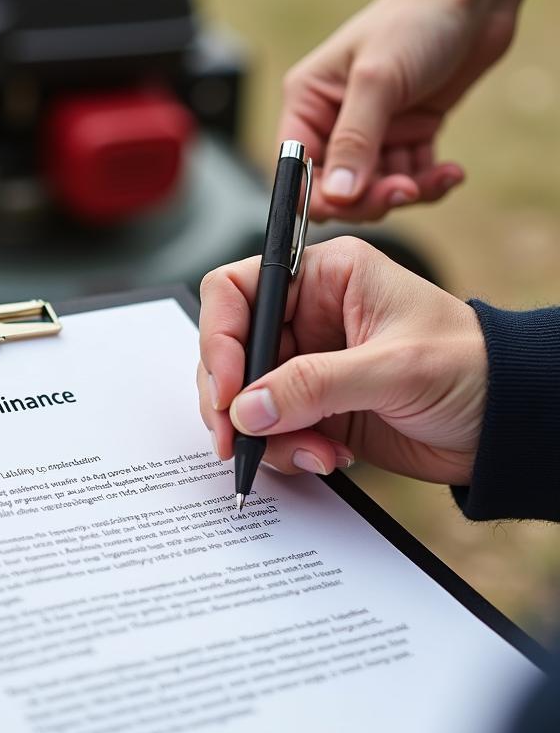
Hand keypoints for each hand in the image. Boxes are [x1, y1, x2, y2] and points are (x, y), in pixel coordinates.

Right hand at [197, 237, 487, 485]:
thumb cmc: (473, 368)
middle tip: (236, 439)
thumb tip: (246, 409)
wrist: (511, 424)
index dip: (220, 337)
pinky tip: (326, 456)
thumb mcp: (393, 368)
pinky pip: (270, 429)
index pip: (238, 289)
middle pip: (231, 349)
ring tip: (312, 452)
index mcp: (324, 276)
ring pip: (244, 397)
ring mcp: (307, 364)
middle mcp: (306, 315)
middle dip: (230, 399)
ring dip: (264, 434)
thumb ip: (314, 386)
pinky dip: (286, 450)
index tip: (227, 389)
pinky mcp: (313, 406)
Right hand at [281, 0, 515, 221]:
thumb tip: (337, 196)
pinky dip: (429, 183)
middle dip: (369, 197)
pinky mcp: (407, 134)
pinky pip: (409, 178)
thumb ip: (355, 141)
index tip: (352, 203)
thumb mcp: (378, 79)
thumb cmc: (415, 19)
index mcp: (308, 102)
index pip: (295, 168)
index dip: (317, 195)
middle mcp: (334, 121)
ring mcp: (372, 131)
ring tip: (436, 177)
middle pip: (336, 187)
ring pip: (375, 189)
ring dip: (407, 191)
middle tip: (403, 191)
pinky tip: (449, 172)